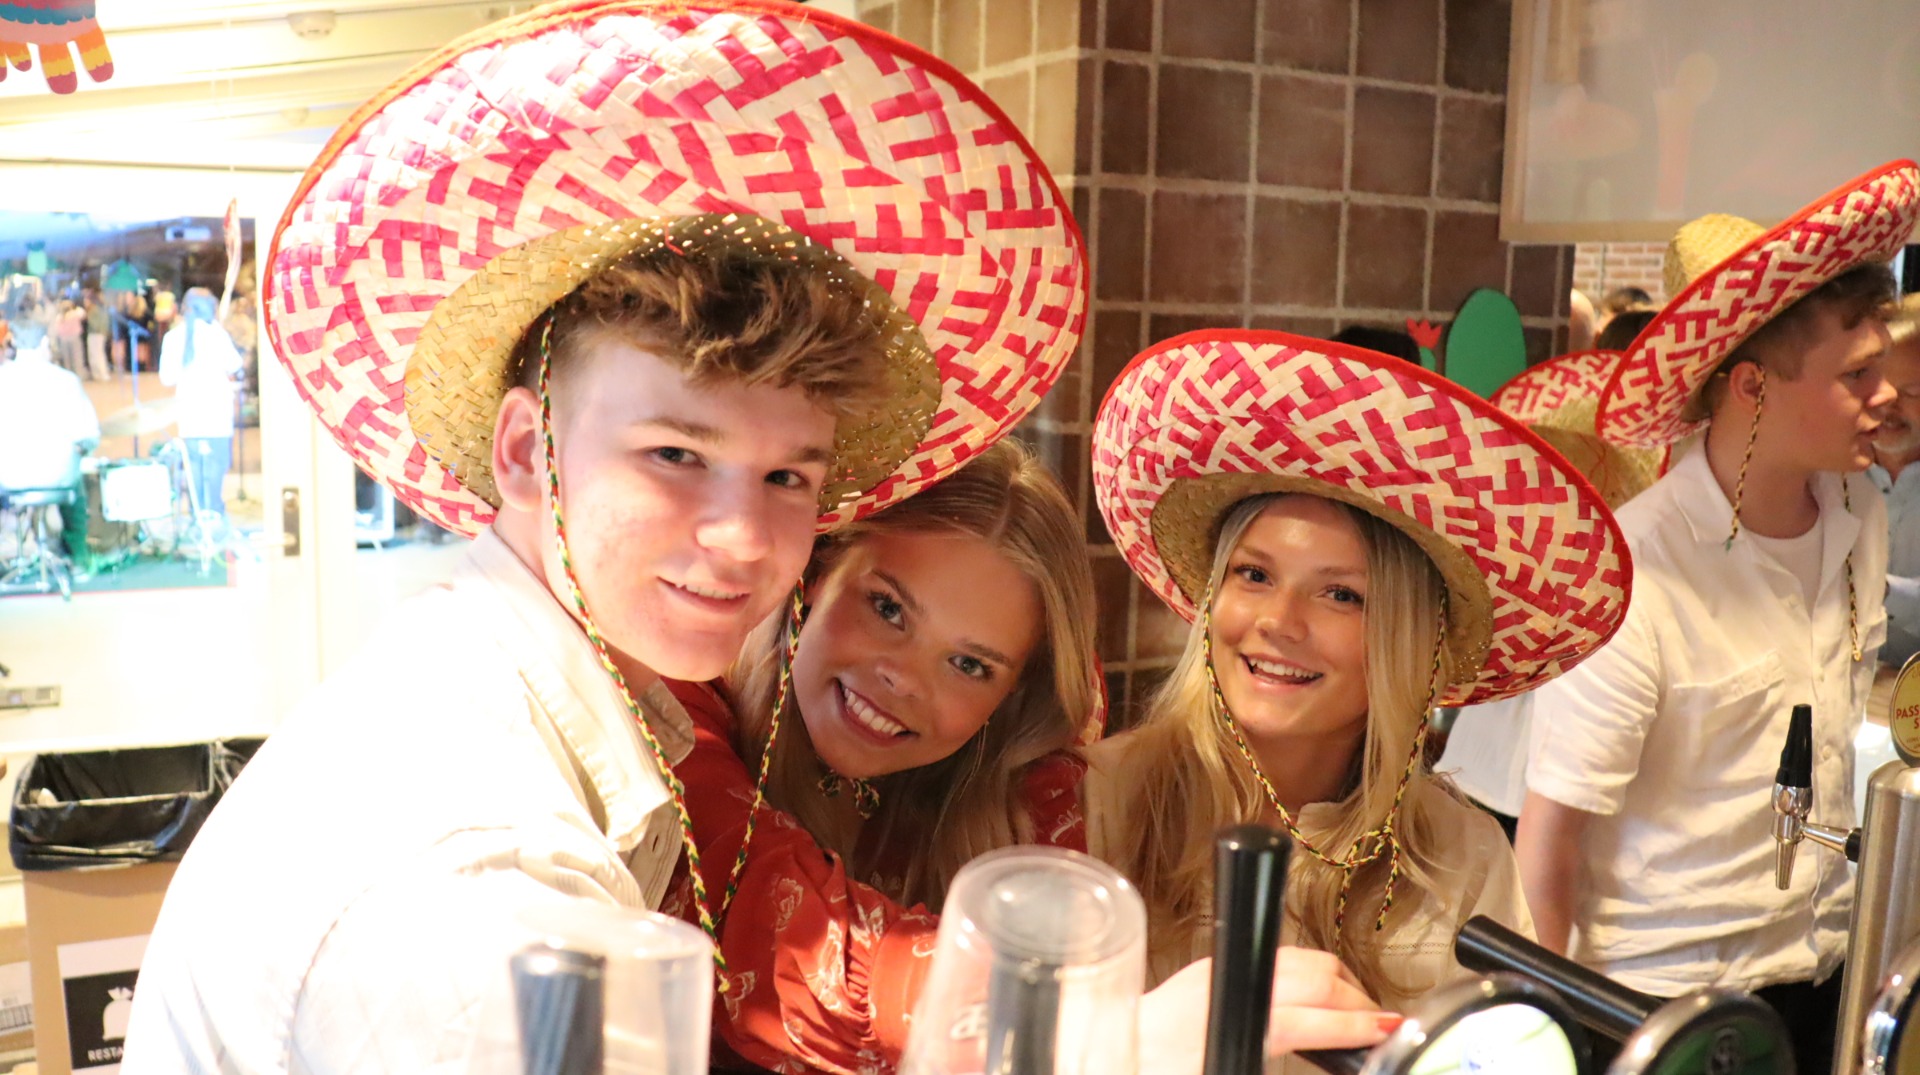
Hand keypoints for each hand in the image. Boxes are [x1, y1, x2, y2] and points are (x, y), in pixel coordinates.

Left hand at [1137, 946, 1391, 1074]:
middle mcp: (1222, 983)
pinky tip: (1316, 998)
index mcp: (1225, 1017)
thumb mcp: (1223, 1061)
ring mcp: (1216, 971)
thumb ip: (1264, 1053)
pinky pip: (1276, 960)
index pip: (1307, 1016)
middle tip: (1381, 1026)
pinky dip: (1309, 976)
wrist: (1101, 1052)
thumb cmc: (1153, 1067)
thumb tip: (1318, 1044)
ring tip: (1357, 1012)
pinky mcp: (1209, 970)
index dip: (1354, 1026)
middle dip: (1354, 999)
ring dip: (1335, 984)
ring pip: (1298, 960)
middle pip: (1313, 975)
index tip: (1386, 1032)